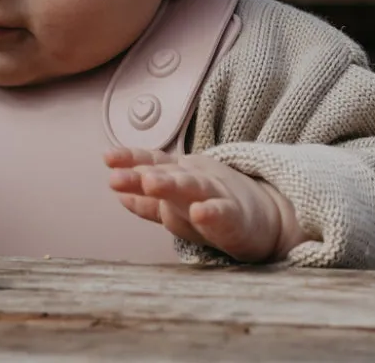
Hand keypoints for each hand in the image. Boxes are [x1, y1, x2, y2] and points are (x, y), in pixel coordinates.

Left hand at [104, 147, 308, 262]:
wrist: (268, 217)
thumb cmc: (215, 205)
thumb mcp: (178, 201)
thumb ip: (148, 201)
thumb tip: (117, 196)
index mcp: (178, 174)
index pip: (151, 162)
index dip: (129, 159)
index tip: (106, 158)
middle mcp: (194, 179)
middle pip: (165, 174)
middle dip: (140, 175)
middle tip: (116, 177)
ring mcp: (216, 195)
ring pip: (191, 187)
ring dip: (169, 185)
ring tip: (149, 184)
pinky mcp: (237, 217)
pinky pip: (224, 214)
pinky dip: (211, 213)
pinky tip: (199, 213)